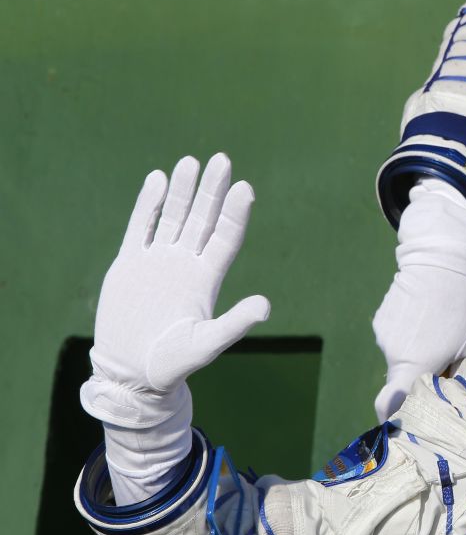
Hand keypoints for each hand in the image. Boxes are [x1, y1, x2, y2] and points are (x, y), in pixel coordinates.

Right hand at [81, 153, 269, 427]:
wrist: (131, 375)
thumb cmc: (172, 365)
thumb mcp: (206, 345)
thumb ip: (235, 324)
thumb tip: (266, 306)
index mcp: (206, 280)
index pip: (225, 238)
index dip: (236, 214)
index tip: (246, 188)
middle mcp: (185, 265)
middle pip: (203, 219)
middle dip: (213, 190)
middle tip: (223, 159)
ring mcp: (158, 262)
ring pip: (173, 217)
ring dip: (184, 190)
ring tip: (192, 161)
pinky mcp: (130, 264)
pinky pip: (141, 227)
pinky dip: (149, 204)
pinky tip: (158, 179)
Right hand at [372, 179, 465, 420]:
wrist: (440, 259)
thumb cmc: (462, 305)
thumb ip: (461, 375)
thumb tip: (454, 394)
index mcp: (416, 363)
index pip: (392, 403)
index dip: (394, 416)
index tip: (402, 422)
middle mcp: (393, 353)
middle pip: (401, 381)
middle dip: (418, 380)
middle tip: (442, 366)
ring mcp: (383, 335)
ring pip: (398, 359)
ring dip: (414, 356)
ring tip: (436, 335)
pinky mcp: (380, 320)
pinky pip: (393, 340)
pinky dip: (407, 338)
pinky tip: (424, 320)